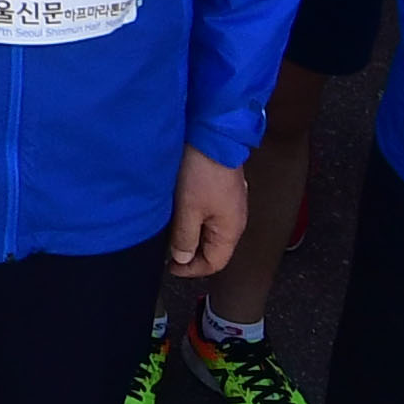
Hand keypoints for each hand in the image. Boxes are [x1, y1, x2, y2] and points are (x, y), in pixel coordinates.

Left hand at [161, 148, 251, 277]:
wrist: (212, 134)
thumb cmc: (203, 171)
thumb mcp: (188, 209)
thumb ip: (185, 238)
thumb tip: (182, 259)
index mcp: (231, 229)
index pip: (215, 264)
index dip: (192, 270)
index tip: (170, 267)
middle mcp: (235, 219)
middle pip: (214, 249)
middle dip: (191, 253)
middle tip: (168, 251)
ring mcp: (231, 204)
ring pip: (210, 231)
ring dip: (191, 235)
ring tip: (171, 231)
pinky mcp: (223, 191)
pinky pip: (209, 214)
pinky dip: (194, 219)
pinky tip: (179, 212)